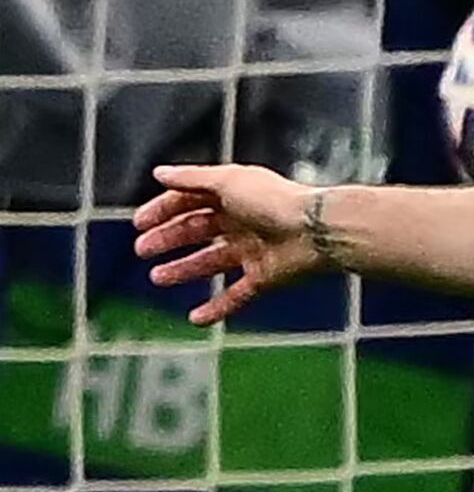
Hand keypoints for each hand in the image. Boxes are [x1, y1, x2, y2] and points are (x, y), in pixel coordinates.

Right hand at [135, 163, 332, 322]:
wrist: (317, 232)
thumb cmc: (274, 201)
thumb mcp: (228, 182)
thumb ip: (192, 178)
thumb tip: (158, 172)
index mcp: (235, 196)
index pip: (192, 200)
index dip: (164, 210)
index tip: (139, 224)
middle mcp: (244, 222)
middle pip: (199, 230)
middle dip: (169, 239)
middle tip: (142, 250)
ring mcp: (254, 251)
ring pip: (212, 262)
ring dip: (184, 269)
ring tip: (157, 278)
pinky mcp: (266, 278)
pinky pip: (237, 296)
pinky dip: (217, 307)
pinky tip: (195, 318)